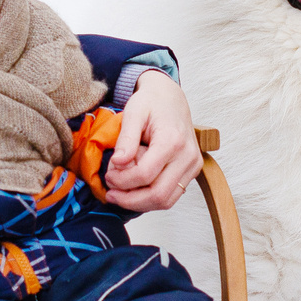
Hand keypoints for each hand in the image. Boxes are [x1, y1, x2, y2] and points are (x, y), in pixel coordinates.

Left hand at [99, 69, 201, 211]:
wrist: (170, 97)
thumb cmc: (151, 102)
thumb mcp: (134, 112)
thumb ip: (126, 138)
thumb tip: (118, 163)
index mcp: (173, 140)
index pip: (145, 174)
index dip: (122, 181)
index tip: (108, 176)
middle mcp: (188, 156)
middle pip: (158, 194)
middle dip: (130, 199)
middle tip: (111, 193)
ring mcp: (193, 165)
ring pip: (167, 201)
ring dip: (140, 203)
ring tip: (120, 194)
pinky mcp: (192, 170)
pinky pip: (172, 195)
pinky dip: (151, 198)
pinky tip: (135, 190)